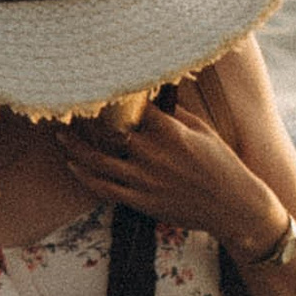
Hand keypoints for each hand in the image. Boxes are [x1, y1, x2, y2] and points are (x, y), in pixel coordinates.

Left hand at [62, 93, 283, 252]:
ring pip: (98, 162)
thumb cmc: (223, 166)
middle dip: (85, 120)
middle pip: (107, 133)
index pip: (131, 107)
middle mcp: (153, 155)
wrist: (234, 207)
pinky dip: (86, 176)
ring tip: (61, 137)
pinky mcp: (142, 201)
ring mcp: (145, 180)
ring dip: (75, 149)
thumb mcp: (203, 132)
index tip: (97, 88)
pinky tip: (74, 166)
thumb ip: (176, 115)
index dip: (111, 98)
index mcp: (170, 132)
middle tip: (69, 109)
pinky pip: (105, 188)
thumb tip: (155, 100)